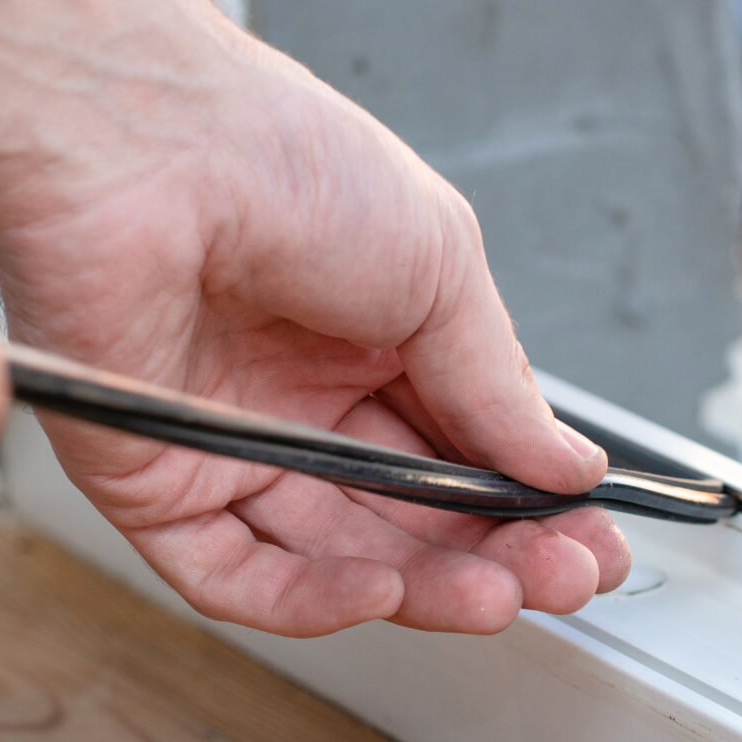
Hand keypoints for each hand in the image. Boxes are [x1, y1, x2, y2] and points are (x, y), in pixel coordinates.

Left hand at [0, 0, 630, 636]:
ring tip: (495, 594)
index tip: (596, 543)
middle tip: (562, 578)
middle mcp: (303, 400)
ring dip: (422, 587)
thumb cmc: (278, 161)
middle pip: (412, 518)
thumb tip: (570, 467)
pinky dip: (309, 598)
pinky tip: (379, 587)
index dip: (533, 507)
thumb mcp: (438, 267)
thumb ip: (499, 385)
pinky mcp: (154, 482)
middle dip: (495, 557)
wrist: (144, 143)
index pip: (466, 455)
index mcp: (374, 340)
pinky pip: (235, 573)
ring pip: (336, 556)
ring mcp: (231, 445)